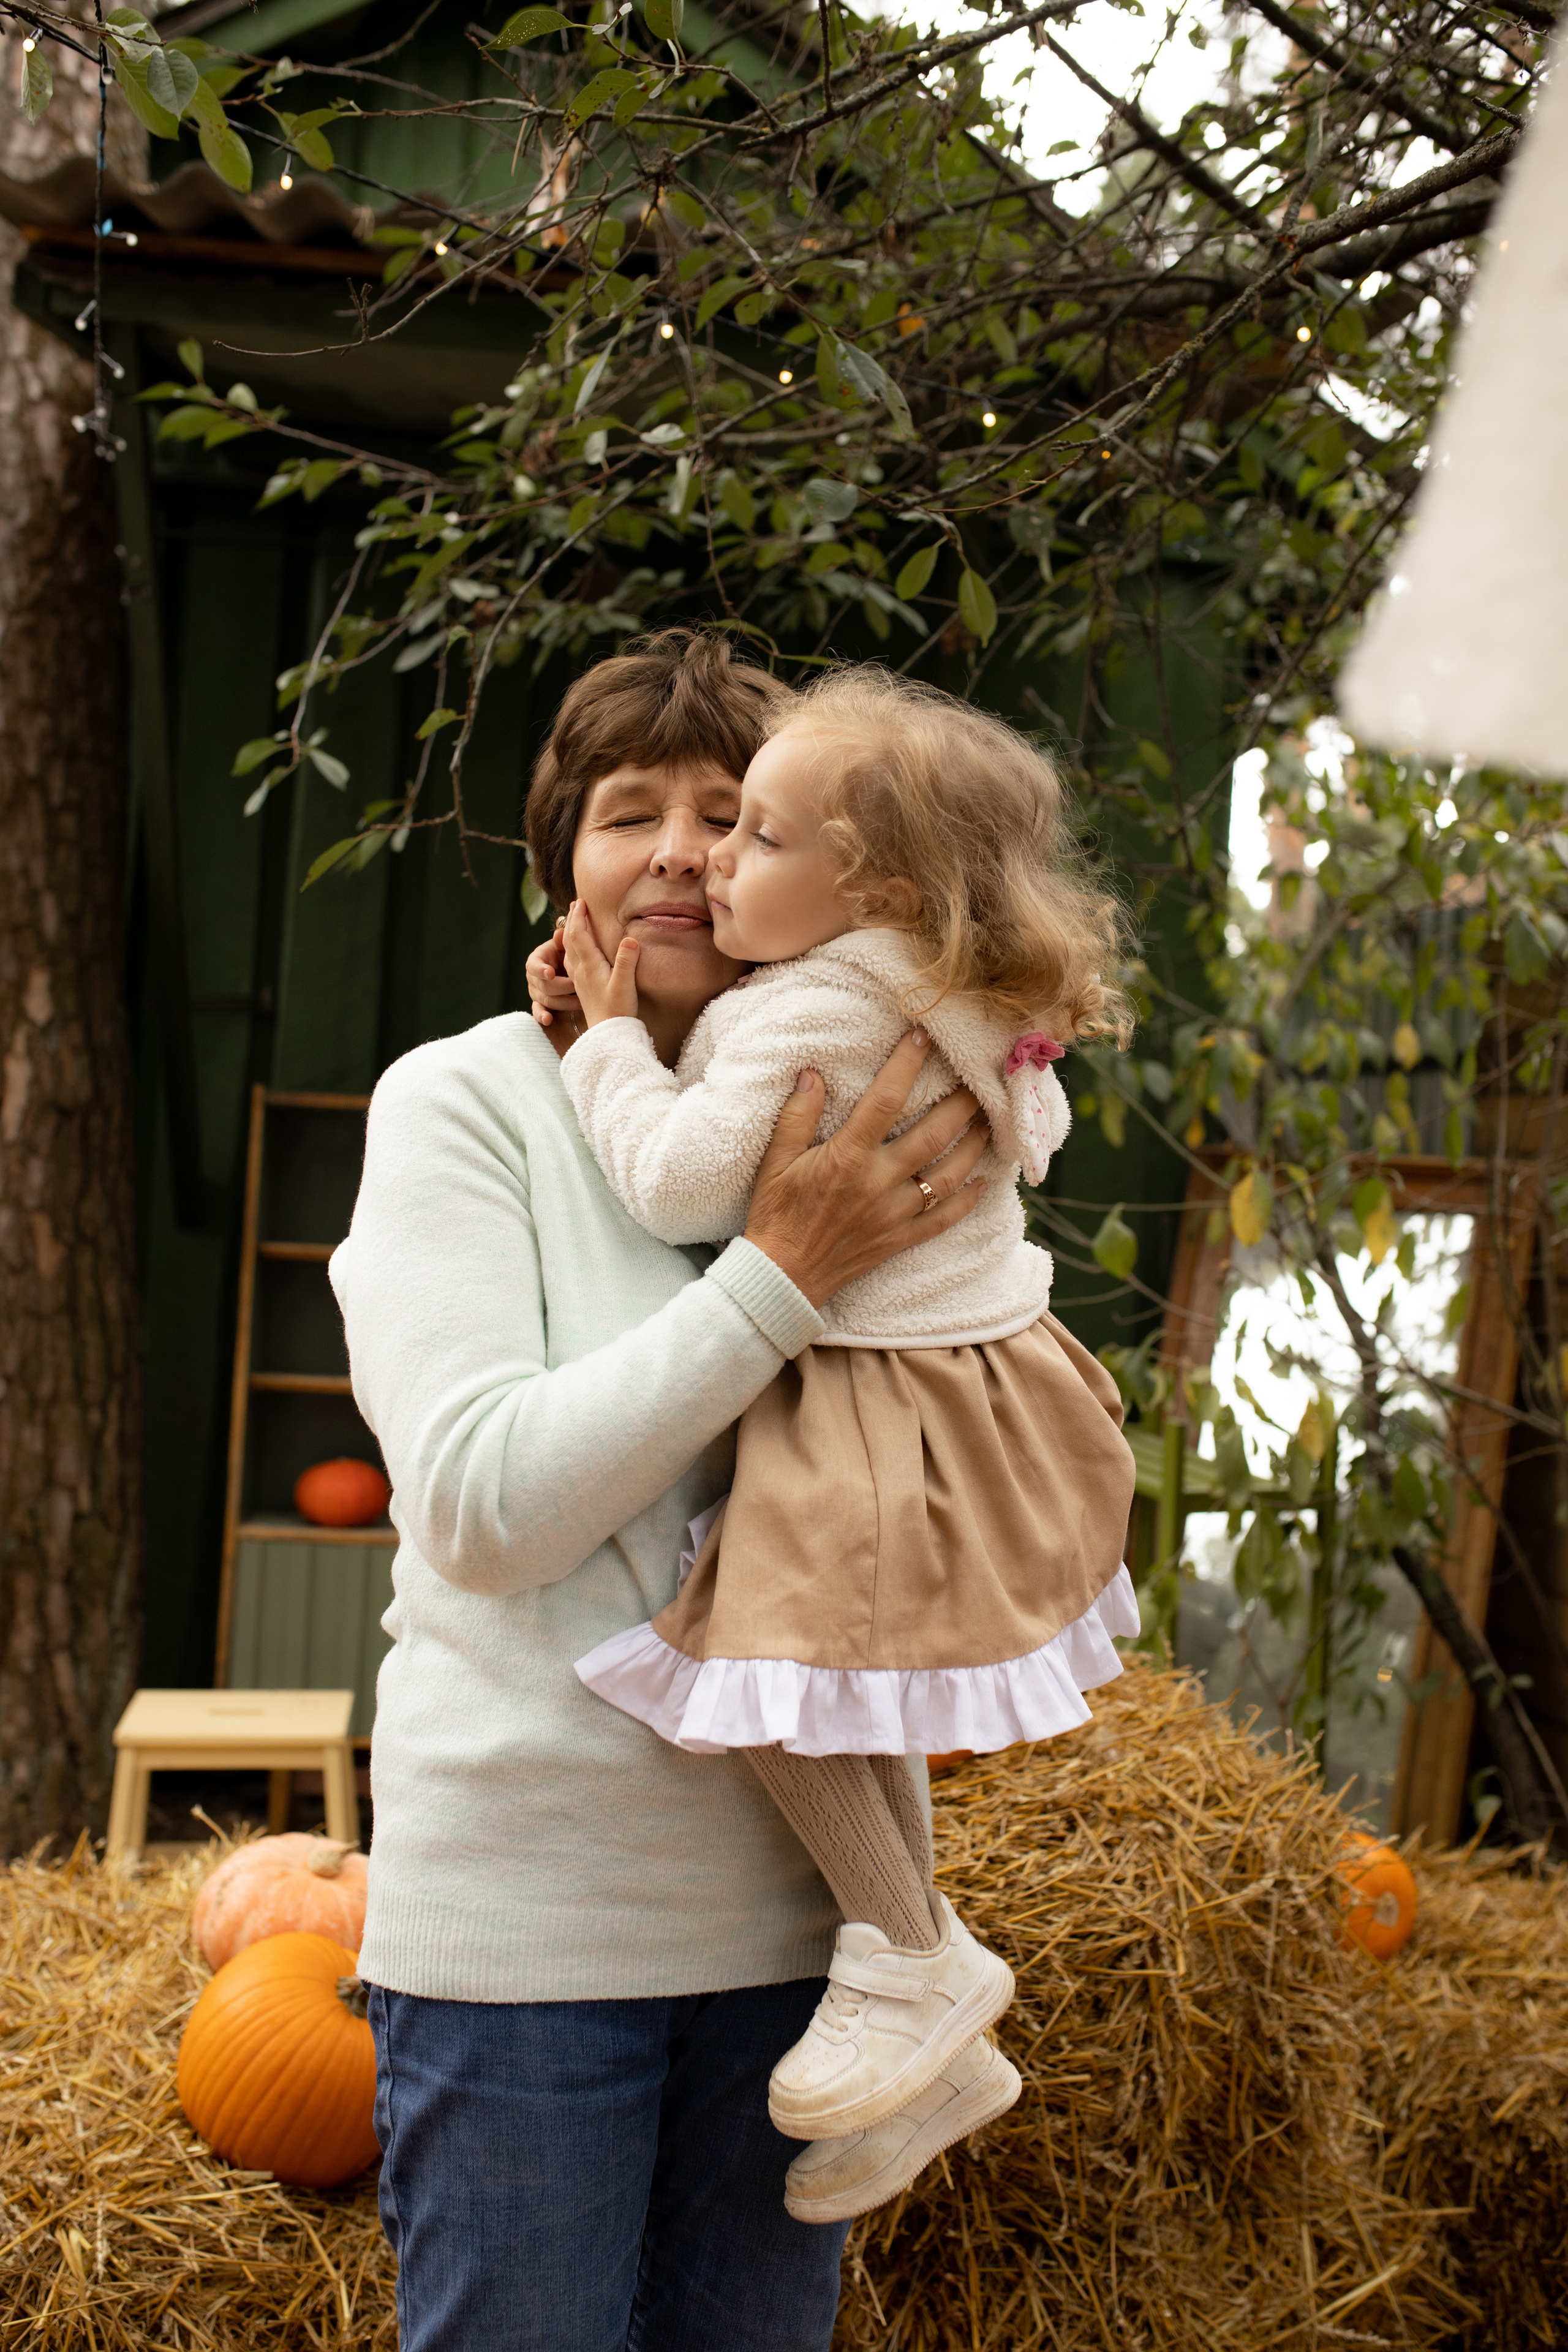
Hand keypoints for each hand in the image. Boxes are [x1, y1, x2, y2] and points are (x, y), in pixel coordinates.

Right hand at [526, 920, 582, 1030]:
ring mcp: (535, 992)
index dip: (541, 969)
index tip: (551, 973)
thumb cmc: (567, 954)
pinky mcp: (539, 1004)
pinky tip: (548, 1020)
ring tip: (580, 1002)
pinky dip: (542, 1016)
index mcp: (536, 960)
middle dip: (561, 987)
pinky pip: (537, 1011)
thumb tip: (559, 933)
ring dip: (562, 1002)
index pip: (534, 965)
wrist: (568, 967)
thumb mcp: (565, 945)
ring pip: (545, 999)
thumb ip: (561, 940)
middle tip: (577, 987)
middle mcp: (533, 977)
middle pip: (543, 985)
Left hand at [562, 899, 640, 1027]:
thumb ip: (626, 961)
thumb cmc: (618, 1011)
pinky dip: (572, 947)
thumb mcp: (625, 985)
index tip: (581, 900)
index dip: (579, 916)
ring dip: (570, 931)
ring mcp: (580, 978)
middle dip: (572, 919)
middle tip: (576, 903)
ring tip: (574, 919)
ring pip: (569, 949)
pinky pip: (572, 960)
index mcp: (590, 965)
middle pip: (570, 938)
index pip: (579, 934)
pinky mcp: (583, 986)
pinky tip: (576, 948)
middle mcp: (581, 970)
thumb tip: (630, 939)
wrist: (607, 1035)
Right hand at [742, 1030, 989, 1309]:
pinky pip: (944, 1219)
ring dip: (973, 1146)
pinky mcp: (901, 1239)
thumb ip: (796, 1116)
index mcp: (848, 1157)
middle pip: (934, 1135)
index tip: (921, 1036)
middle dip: (961, 1104)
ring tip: (988, 1122)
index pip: (886, 1100)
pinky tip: (983, 1182)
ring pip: (949, 1176)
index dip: (906, 1064)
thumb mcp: (775, 1161)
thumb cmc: (775, 1215)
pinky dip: (968, 1201)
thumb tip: (812, 1073)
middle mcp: (879, 1182)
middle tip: (979, 1080)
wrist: (782, 1276)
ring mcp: (895, 1213)